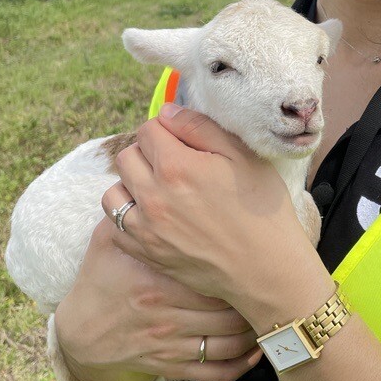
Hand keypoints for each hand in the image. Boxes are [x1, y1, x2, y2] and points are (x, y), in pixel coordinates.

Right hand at [54, 218, 262, 380]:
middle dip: (253, 295)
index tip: (255, 250)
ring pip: (229, 341)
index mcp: (156, 280)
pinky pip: (217, 371)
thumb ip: (131, 208)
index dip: (240, 265)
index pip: (212, 273)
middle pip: (228, 307)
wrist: (80, 332)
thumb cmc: (101, 277)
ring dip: (254, 327)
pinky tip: (257, 347)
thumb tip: (150, 170)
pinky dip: (242, 363)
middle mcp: (167, 315)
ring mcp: (170, 344)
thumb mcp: (109, 237)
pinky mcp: (172, 367)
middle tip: (272, 278)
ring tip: (270, 307)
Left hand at [102, 105, 333, 333]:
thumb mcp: (242, 156)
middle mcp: (153, 195)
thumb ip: (200, 127)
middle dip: (147, 153)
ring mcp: (146, 228)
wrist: (266, 268)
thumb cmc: (261, 208)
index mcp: (176, 166)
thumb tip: (166, 112)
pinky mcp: (146, 254)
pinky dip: (128, 218)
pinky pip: (115, 227)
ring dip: (132, 185)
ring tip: (159, 191)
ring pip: (114, 192)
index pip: (147, 129)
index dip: (166, 130)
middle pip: (127, 157)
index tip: (183, 142)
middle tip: (174, 164)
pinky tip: (153, 217)